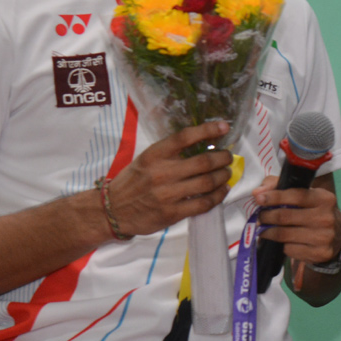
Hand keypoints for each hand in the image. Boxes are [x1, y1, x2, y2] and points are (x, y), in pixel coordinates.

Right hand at [106, 121, 232, 236]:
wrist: (112, 210)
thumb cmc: (133, 181)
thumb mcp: (146, 160)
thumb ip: (170, 153)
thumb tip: (203, 144)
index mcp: (155, 155)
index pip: (184, 137)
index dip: (207, 130)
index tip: (224, 127)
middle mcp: (162, 172)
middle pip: (203, 162)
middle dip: (223, 158)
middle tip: (228, 157)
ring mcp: (168, 194)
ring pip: (207, 183)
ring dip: (223, 177)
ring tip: (227, 174)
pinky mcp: (172, 213)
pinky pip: (203, 203)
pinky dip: (218, 196)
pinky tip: (222, 191)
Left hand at [255, 177, 340, 266]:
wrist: (338, 237)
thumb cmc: (315, 211)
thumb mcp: (305, 195)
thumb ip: (280, 187)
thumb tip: (258, 192)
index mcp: (324, 198)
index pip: (295, 195)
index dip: (274, 197)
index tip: (258, 198)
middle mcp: (325, 217)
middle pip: (285, 216)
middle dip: (267, 216)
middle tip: (259, 217)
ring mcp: (323, 237)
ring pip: (284, 235)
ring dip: (268, 232)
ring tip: (263, 229)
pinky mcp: (319, 253)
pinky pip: (289, 249)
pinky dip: (281, 245)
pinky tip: (281, 241)